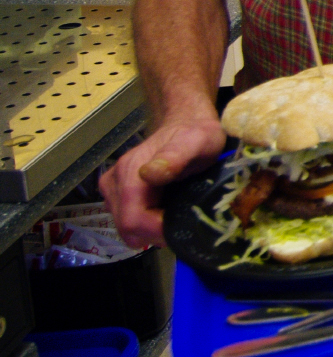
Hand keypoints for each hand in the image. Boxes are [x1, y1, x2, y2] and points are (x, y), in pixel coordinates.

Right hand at [99, 116, 226, 248]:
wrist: (185, 123)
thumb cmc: (195, 134)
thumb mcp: (196, 142)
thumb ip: (174, 158)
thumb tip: (148, 174)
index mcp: (129, 174)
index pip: (133, 221)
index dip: (158, 231)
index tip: (182, 228)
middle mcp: (114, 183)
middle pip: (128, 229)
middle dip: (156, 234)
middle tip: (183, 224)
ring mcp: (112, 190)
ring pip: (127, 228)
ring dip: (152, 230)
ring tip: (177, 215)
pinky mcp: (116, 194)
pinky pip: (128, 220)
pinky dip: (148, 223)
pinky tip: (166, 211)